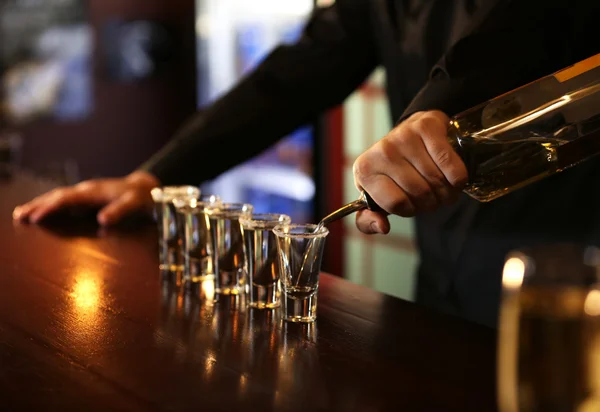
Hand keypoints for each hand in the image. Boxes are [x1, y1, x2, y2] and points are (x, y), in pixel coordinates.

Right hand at [12, 171, 159, 225]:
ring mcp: (85, 193)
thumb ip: (120, 211)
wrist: (147, 188)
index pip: (67, 199)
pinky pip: (63, 201)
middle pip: (56, 196)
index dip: (51, 208)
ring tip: (20, 214)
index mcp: (94, 191)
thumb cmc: (142, 198)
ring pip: (57, 197)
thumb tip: (102, 221)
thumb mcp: (134, 204)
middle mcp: (86, 190)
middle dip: (37, 205)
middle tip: (18, 216)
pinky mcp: (87, 199)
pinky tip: (40, 213)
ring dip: (39, 205)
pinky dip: (49, 206)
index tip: (35, 218)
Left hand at [353, 110, 467, 233]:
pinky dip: (458, 177)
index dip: (410, 210)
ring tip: (443, 187)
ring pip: (436, 180)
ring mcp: (403, 137)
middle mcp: (382, 152)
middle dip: (431, 202)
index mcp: (365, 171)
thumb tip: (383, 227)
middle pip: (419, 193)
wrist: (410, 132)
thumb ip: (368, 221)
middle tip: (433, 196)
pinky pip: (450, 164)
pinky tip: (454, 178)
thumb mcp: (375, 196)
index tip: (413, 204)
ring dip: (446, 191)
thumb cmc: (393, 171)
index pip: (396, 204)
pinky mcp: (426, 127)